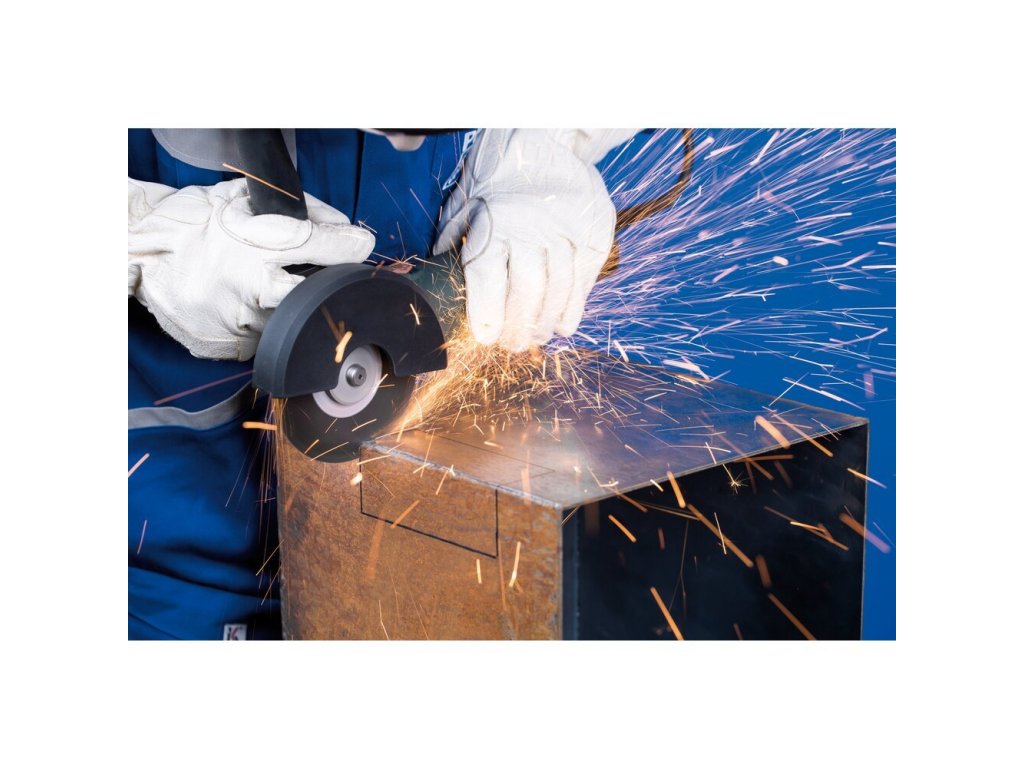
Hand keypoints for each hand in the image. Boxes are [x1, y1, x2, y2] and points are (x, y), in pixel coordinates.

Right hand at [128, 177, 374, 360]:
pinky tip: (251, 310)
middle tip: (329, 282)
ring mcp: (234, 318)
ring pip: (287, 324)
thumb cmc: (194, 222)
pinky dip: (263, 328)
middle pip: (311, 296)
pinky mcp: (222, 344)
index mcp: (253, 244)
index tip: (362, 246)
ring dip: (291, 311)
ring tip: (271, 291)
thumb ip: (294, 209)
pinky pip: (259, 343)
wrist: (139, 250)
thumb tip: (340, 223)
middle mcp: (247, 284)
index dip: (347, 246)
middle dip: (325, 289)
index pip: (317, 246)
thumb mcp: (241, 200)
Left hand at [433, 129, 634, 350]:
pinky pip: (584, 279)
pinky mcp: (593, 233)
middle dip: (519, 327)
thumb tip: (437, 281)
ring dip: (546, 321)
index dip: (486, 313)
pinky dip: (574, 306)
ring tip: (536, 337)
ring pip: (558, 288)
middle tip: (513, 345)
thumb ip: (454, 244)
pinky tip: (562, 324)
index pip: (489, 276)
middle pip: (528, 290)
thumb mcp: (465, 204)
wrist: (544, 138)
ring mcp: (566, 230)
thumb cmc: (497, 176)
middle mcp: (532, 227)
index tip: (485, 337)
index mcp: (495, 223)